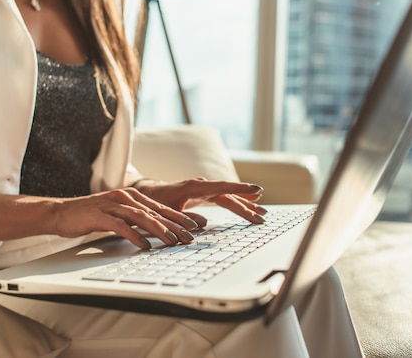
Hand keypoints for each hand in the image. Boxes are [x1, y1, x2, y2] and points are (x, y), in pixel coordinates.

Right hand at [51, 187, 202, 249]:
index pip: (162, 207)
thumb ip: (138, 220)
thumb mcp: (120, 215)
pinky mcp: (99, 215)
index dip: (180, 216)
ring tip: (172, 241)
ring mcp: (112, 204)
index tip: (197, 226)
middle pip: (155, 211)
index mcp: (133, 196)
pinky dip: (133, 235)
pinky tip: (144, 245)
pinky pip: (120, 225)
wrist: (62, 212)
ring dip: (159, 229)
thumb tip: (161, 231)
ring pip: (141, 217)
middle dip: (176, 224)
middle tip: (191, 236)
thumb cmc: (93, 216)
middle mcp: (125, 197)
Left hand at [132, 178, 267, 226]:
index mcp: (194, 187)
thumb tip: (203, 225)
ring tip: (262, 212)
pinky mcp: (205, 194)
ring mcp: (204, 189)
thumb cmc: (154, 202)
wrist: (147, 193)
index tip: (256, 190)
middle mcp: (202, 186)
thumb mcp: (166, 211)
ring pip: (229, 196)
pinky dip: (237, 202)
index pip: (222, 187)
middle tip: (263, 215)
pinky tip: (250, 205)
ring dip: (245, 204)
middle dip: (247, 204)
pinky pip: (224, 198)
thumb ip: (183, 217)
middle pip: (229, 195)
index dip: (240, 190)